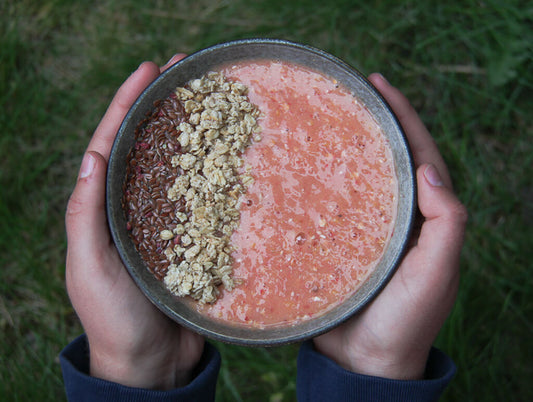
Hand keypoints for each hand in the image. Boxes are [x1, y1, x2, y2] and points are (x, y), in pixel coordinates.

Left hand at [65, 54, 204, 389]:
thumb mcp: (89, 267)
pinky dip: (214, 174)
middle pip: (147, 145)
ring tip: (210, 100)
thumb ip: (86, 215)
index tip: (148, 70)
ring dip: (190, 131)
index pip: (112, 144)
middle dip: (161, 105)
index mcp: (104, 208)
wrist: (151, 361)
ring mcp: (166, 221)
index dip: (127, 104)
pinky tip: (231, 156)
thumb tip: (91, 157)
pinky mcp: (193, 238)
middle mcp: (135, 207)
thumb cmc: (114, 319)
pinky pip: (203, 199)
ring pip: (178, 166)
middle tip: (185, 70)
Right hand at [313, 73, 467, 379]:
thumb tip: (427, 169)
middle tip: (349, 91)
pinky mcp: (338, 242)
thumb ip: (446, 223)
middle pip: (387, 157)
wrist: (367, 362)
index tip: (380, 85)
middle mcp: (396, 216)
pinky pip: (329, 204)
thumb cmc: (406, 321)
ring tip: (322, 118)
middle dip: (373, 121)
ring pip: (357, 177)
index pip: (420, 154)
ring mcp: (365, 228)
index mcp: (425, 218)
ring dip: (344, 146)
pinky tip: (298, 168)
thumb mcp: (437, 274)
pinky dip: (318, 182)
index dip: (404, 116)